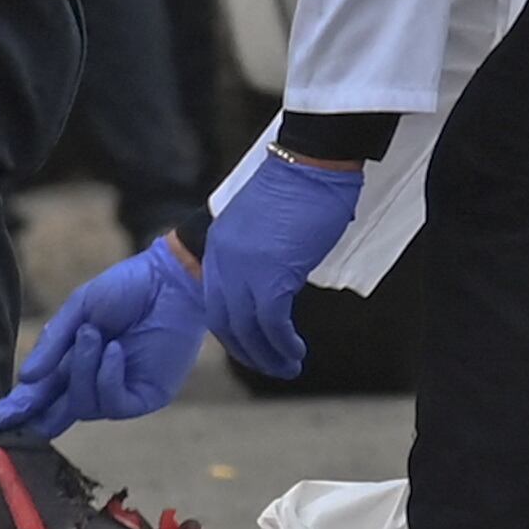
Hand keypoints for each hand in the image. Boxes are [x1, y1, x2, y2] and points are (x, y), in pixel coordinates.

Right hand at [0, 238, 207, 433]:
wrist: (170, 279)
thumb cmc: (126, 289)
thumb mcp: (79, 309)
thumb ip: (53, 344)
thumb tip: (26, 379)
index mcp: (71, 362)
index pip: (39, 395)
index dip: (15, 410)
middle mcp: (91, 383)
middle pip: (54, 414)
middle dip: (30, 418)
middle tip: (6, 422)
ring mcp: (117, 393)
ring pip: (82, 405)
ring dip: (82, 370)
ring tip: (94, 334)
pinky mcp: (144, 397)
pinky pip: (114, 402)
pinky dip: (107, 376)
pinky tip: (114, 350)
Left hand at [200, 145, 367, 380]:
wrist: (312, 161)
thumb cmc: (301, 183)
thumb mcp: (267, 224)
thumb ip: (262, 253)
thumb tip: (279, 277)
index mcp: (220, 246)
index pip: (216, 302)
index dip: (233, 330)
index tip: (252, 346)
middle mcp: (225, 261)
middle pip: (226, 321)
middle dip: (247, 351)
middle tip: (270, 366)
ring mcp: (245, 269)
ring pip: (248, 328)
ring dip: (267, 355)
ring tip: (287, 368)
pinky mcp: (273, 275)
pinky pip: (272, 323)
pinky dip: (283, 344)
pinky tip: (296, 353)